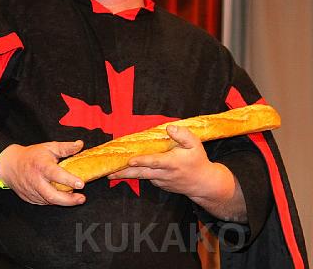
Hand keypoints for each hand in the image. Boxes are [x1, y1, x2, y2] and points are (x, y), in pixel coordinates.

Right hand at [0, 141, 85, 205]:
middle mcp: (36, 181)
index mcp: (41, 166)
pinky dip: (55, 201)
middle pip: (52, 195)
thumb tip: (80, 144)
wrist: (10, 165)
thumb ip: (66, 147)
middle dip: (69, 200)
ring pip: (49, 201)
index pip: (56, 174)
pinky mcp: (30, 198)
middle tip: (81, 199)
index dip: (69, 180)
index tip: (81, 184)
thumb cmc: (31, 156)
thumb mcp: (49, 147)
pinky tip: (62, 197)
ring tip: (75, 198)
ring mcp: (32, 192)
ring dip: (63, 201)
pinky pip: (44, 202)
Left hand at [108, 125, 233, 201]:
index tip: (129, 160)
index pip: (154, 161)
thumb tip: (169, 127)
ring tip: (111, 173)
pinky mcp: (161, 185)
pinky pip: (147, 178)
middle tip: (109, 172)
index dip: (142, 161)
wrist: (203, 184)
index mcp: (172, 162)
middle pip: (142, 173)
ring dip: (127, 175)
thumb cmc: (198, 161)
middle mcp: (164, 173)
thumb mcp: (196, 145)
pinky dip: (137, 175)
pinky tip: (128, 171)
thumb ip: (183, 135)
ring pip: (142, 177)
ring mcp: (161, 181)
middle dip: (125, 173)